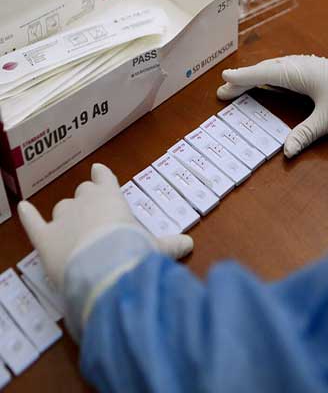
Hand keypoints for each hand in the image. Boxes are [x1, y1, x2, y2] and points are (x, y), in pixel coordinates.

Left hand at [18, 164, 192, 290]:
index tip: (100, 171)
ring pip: (62, 208)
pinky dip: (28, 215)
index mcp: (112, 198)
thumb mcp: (156, 248)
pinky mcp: (44, 238)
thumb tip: (189, 244)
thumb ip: (170, 245)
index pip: (105, 180)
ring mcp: (62, 219)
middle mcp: (85, 202)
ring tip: (74, 226)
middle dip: (87, 199)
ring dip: (67, 214)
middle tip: (95, 212)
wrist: (103, 269)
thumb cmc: (132, 251)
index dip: (103, 177)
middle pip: (83, 192)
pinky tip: (23, 208)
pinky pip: (33, 222)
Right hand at [217, 45, 327, 157]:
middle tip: (222, 92)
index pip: (263, 74)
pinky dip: (267, 77)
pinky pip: (281, 71)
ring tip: (237, 88)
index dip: (242, 78)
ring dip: (254, 78)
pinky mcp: (310, 71)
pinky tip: (264, 84)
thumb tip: (286, 153)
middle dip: (242, 81)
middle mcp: (297, 66)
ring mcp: (304, 66)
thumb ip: (305, 134)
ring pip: (272, 69)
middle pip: (263, 71)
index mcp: (297, 73)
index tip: (223, 80)